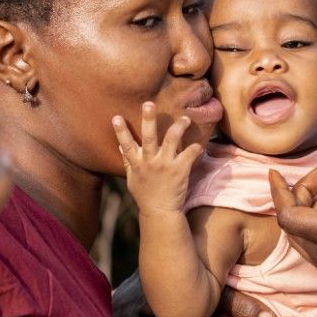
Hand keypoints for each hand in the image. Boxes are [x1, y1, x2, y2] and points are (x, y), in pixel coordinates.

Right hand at [113, 101, 203, 215]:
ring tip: (185, 118)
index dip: (121, 131)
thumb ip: (127, 162)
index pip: (126, 145)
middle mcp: (150, 162)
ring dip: (179, 126)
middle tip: (149, 103)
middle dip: (148, 119)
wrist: (160, 213)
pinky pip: (189, 154)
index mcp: (137, 163)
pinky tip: (200, 145)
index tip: (116, 117)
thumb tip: (120, 147)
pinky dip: (195, 148)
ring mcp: (165, 165)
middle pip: (148, 137)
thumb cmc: (145, 196)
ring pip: (172, 139)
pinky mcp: (180, 170)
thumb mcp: (132, 179)